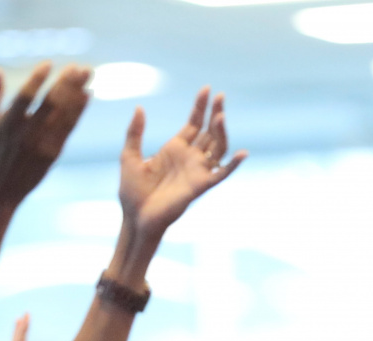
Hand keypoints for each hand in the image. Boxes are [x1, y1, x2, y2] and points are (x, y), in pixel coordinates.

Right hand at [0, 63, 91, 206]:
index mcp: (9, 124)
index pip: (25, 97)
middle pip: (51, 104)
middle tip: (80, 67)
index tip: (49, 64)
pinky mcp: (54, 153)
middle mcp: (28, 134)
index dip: (37, 80)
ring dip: (78, 93)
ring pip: (64, 115)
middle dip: (66, 83)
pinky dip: (79, 112)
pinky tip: (88, 96)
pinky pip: (69, 129)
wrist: (0, 191)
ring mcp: (43, 145)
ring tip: (87, 74)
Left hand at [119, 88, 246, 238]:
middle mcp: (190, 158)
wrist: (135, 218)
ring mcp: (197, 171)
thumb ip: (135, 132)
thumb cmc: (131, 192)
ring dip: (221, 132)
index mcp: (175, 148)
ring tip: (220, 116)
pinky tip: (243, 153)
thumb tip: (140, 107)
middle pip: (209, 131)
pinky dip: (233, 165)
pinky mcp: (200, 186)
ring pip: (218, 147)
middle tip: (220, 96)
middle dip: (215, 113)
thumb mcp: (129, 156)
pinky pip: (222, 174)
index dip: (200, 106)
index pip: (194, 123)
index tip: (206, 89)